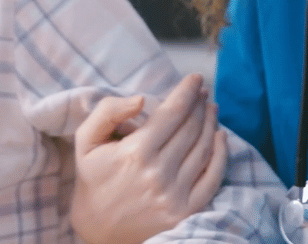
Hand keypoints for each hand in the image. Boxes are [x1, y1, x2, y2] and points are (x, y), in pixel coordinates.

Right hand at [70, 74, 228, 243]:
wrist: (97, 231)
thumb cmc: (93, 180)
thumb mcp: (86, 141)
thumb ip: (107, 112)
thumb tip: (140, 99)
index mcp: (135, 153)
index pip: (172, 112)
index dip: (187, 91)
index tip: (195, 79)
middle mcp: (158, 173)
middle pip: (191, 127)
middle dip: (199, 104)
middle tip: (202, 92)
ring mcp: (175, 195)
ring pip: (204, 148)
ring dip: (211, 123)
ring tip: (211, 108)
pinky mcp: (186, 212)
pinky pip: (213, 178)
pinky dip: (221, 154)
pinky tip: (220, 137)